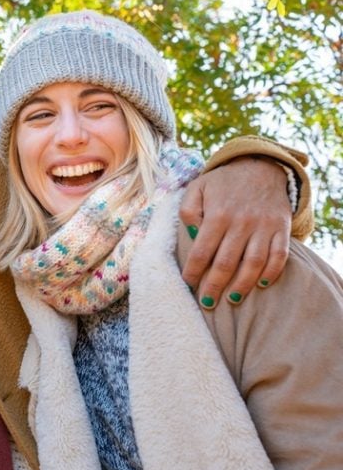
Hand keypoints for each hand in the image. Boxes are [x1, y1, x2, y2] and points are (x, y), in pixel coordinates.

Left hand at [179, 156, 289, 308]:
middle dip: (215, 286)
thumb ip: (188, 210)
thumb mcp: (197, 188)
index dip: (193, 271)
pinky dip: (273, 272)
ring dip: (243, 284)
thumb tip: (190, 235)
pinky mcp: (281, 228)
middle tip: (207, 303)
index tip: (187, 285)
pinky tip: (262, 284)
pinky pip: (280, 255)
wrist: (261, 166)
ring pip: (253, 263)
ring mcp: (264, 226)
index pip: (202, 251)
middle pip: (226, 262)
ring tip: (232, 300)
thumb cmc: (223, 183)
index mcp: (217, 214)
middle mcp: (241, 222)